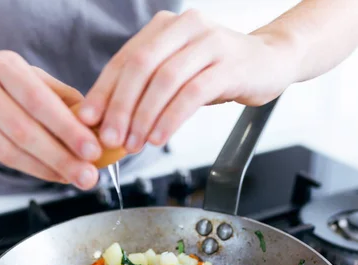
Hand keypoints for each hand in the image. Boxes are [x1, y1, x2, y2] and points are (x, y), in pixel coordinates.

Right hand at [0, 51, 102, 188]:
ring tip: (76, 179)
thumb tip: (94, 120)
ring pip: (11, 148)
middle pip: (26, 128)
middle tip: (89, 174)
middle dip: (62, 154)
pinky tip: (53, 175)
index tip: (94, 148)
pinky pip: (0, 156)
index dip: (68, 127)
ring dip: (48, 168)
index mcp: (5, 65)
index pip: (41, 100)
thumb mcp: (20, 76)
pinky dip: (31, 169)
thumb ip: (56, 95)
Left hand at [78, 10, 297, 153]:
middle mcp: (184, 27)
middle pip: (140, 68)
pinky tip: (159, 137)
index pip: (124, 59)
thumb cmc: (216, 70)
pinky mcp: (229, 65)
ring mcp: (209, 43)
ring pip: (164, 81)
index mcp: (164, 27)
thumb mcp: (177, 72)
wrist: (269, 61)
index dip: (103, 91)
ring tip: (133, 143)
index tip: (88, 119)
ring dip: (144, 117)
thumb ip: (145, 88)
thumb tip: (105, 120)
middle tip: (109, 137)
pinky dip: (170, 119)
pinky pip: (191, 94)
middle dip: (120, 107)